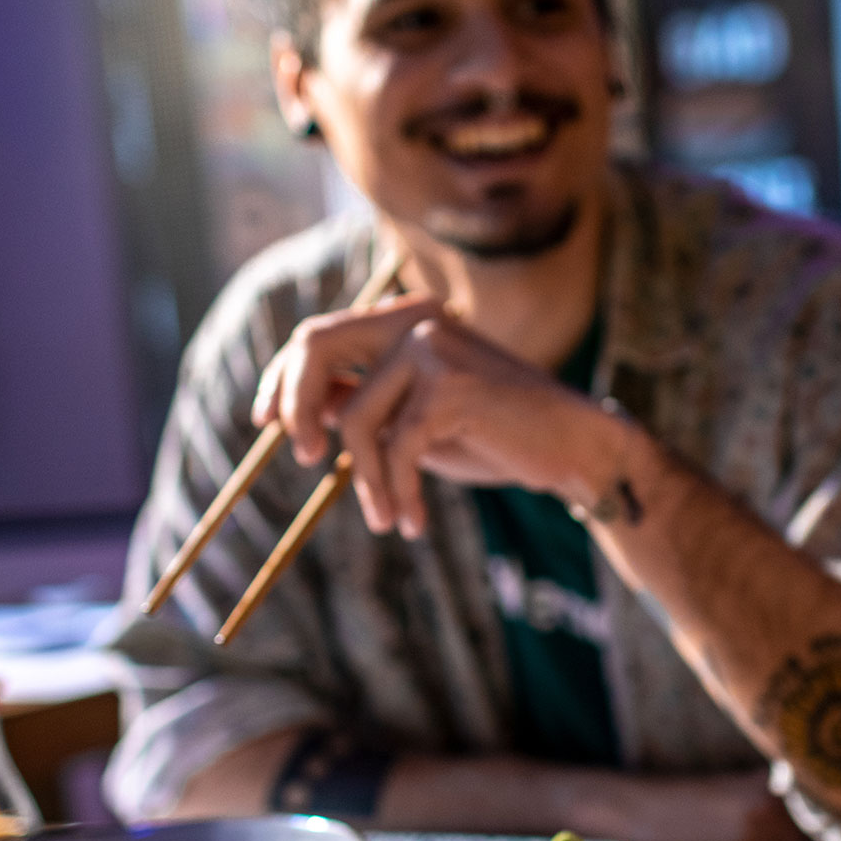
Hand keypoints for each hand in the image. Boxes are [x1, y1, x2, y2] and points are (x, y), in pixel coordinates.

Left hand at [250, 295, 613, 537]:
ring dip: (368, 481)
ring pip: (356, 417)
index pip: (317, 337)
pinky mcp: (451, 383)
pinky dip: (399, 491)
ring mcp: (433, 345)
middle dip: (295, 407)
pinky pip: (397, 446)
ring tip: (386, 518)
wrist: (574, 448)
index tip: (265, 425)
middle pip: (315, 347)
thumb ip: (365, 405)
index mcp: (404, 321)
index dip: (281, 381)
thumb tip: (298, 413)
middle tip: (309, 461)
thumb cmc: (498, 436)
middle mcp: (414, 320)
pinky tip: (414, 520)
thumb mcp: (416, 421)